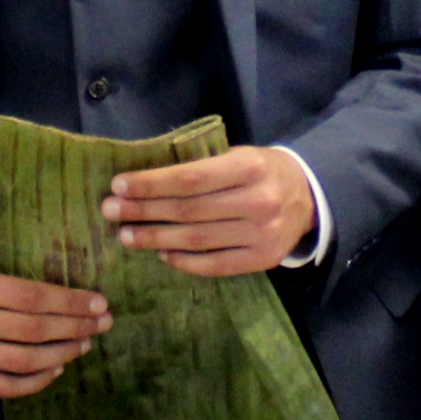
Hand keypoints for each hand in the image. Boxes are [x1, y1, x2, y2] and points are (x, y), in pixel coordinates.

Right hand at [0, 260, 109, 398]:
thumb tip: (77, 293)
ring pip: (24, 360)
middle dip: (75, 327)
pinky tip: (57, 368)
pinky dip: (37, 380)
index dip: (70, 303)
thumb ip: (21, 278)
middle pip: (33, 330)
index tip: (100, 304)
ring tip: (85, 344)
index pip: (32, 297)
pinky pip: (7, 386)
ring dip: (62, 354)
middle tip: (102, 324)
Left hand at [103, 147, 315, 276]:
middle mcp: (258, 201)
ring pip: (197, 240)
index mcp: (250, 167)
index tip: (118, 185)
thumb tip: (142, 182)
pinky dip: (184, 261)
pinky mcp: (263, 259)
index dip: (151, 184)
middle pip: (189, 210)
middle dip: (144, 210)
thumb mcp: (239, 155)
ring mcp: (262, 234)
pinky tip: (162, 254)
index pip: (191, 178)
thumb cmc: (261, 171)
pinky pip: (215, 264)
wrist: (309, 197)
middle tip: (111, 211)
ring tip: (127, 235)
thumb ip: (201, 167)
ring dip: (156, 238)